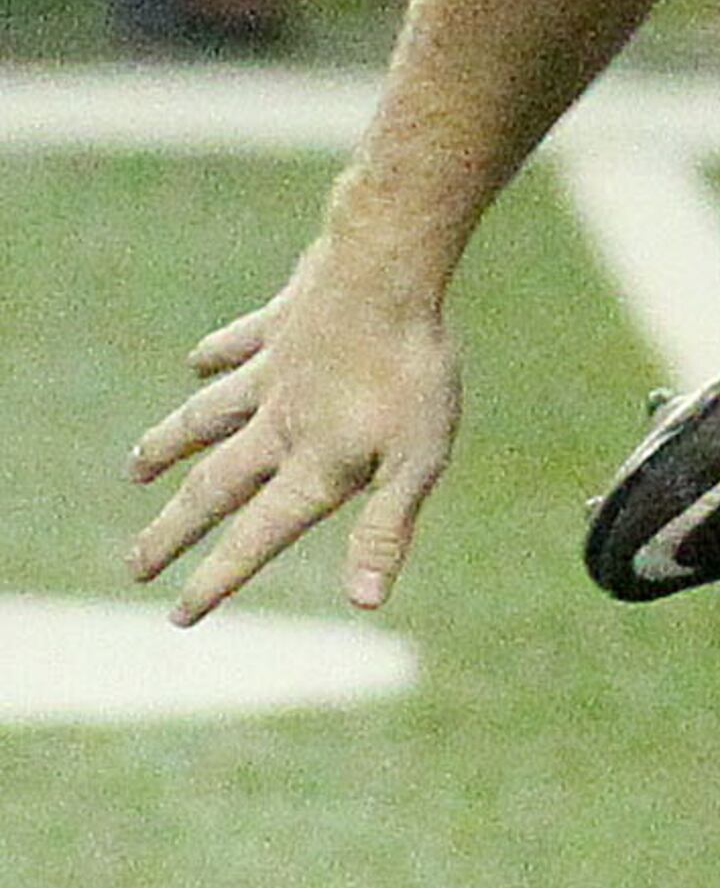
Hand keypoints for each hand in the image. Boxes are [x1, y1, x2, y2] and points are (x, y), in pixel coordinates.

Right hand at [127, 264, 459, 621]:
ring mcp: (271, 372)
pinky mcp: (278, 324)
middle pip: (213, 489)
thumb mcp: (417, 462)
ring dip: (169, 446)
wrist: (384, 272)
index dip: (219, 579)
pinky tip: (196, 364)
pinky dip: (213, 357)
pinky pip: (236, 346)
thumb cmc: (413, 373)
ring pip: (205, 417)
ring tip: (134, 471)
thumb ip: (385, 530)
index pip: (257, 537)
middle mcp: (277, 424)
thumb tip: (363, 602)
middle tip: (134, 565)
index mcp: (312, 465)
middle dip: (173, 531)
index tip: (179, 615)